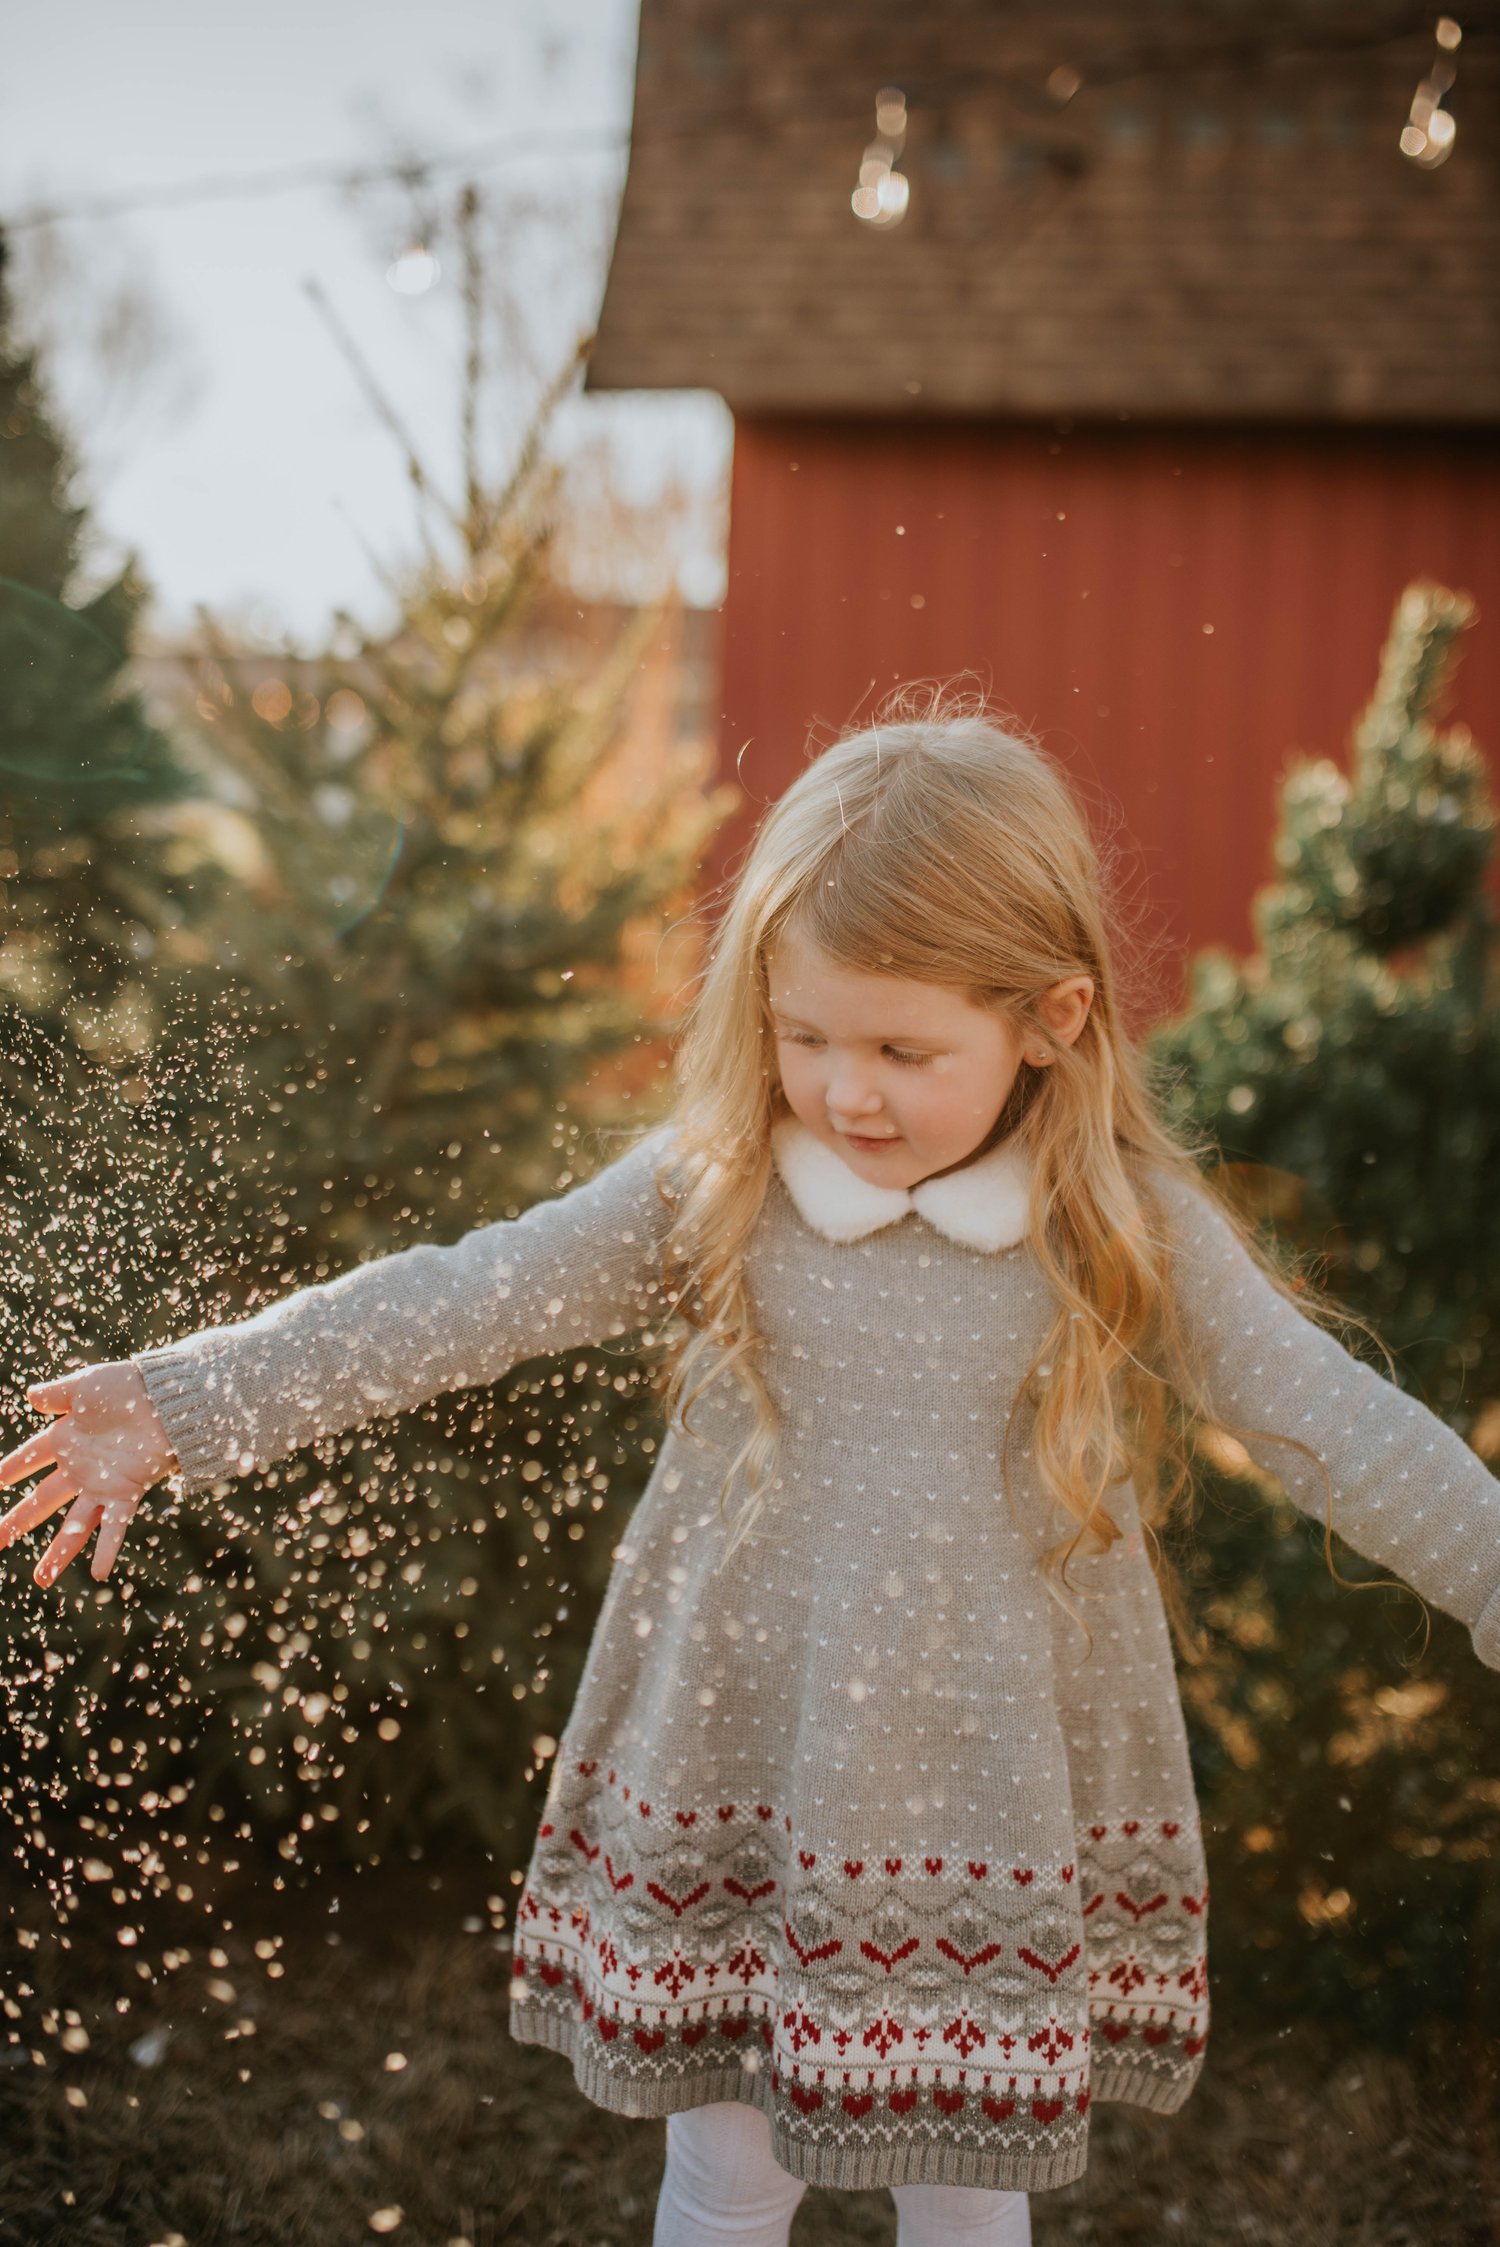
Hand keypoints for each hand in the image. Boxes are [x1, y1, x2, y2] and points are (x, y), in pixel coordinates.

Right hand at [0, 1362, 178, 1587]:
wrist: (167, 1395)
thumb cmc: (127, 1385)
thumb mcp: (84, 1385)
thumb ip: (57, 1394)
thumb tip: (30, 1396)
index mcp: (66, 1438)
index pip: (29, 1458)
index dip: (11, 1470)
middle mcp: (81, 1467)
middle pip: (42, 1500)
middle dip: (17, 1522)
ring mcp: (103, 1483)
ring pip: (74, 1525)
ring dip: (58, 1552)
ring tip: (41, 1580)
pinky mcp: (127, 1492)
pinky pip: (114, 1526)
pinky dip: (106, 1549)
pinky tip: (97, 1573)